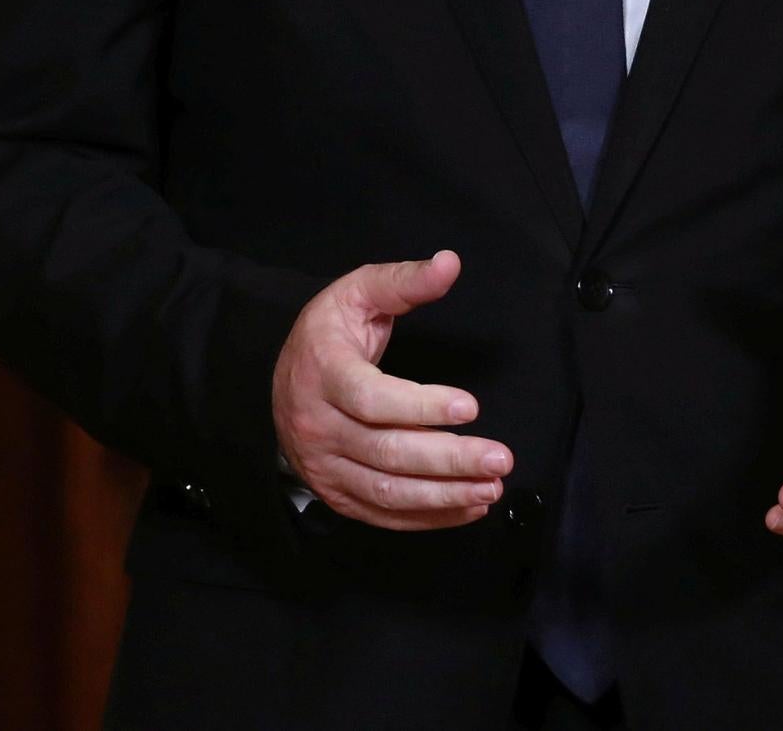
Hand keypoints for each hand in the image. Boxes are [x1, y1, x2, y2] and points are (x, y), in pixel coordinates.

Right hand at [272, 249, 511, 530]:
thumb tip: (450, 264)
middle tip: (500, 458)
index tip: (470, 406)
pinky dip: (428, 517)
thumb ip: (404, 281)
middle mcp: (317, 425)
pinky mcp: (336, 494)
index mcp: (322, 372)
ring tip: (492, 488)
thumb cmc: (327, 335)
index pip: (371, 399)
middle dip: (449, 460)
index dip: (421, 406)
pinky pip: (383, 514)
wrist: (282, 381)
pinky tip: (467, 506)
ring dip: (444, 495)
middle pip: (386, 452)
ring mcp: (324, 466)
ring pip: (387, 491)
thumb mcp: (357, 294)